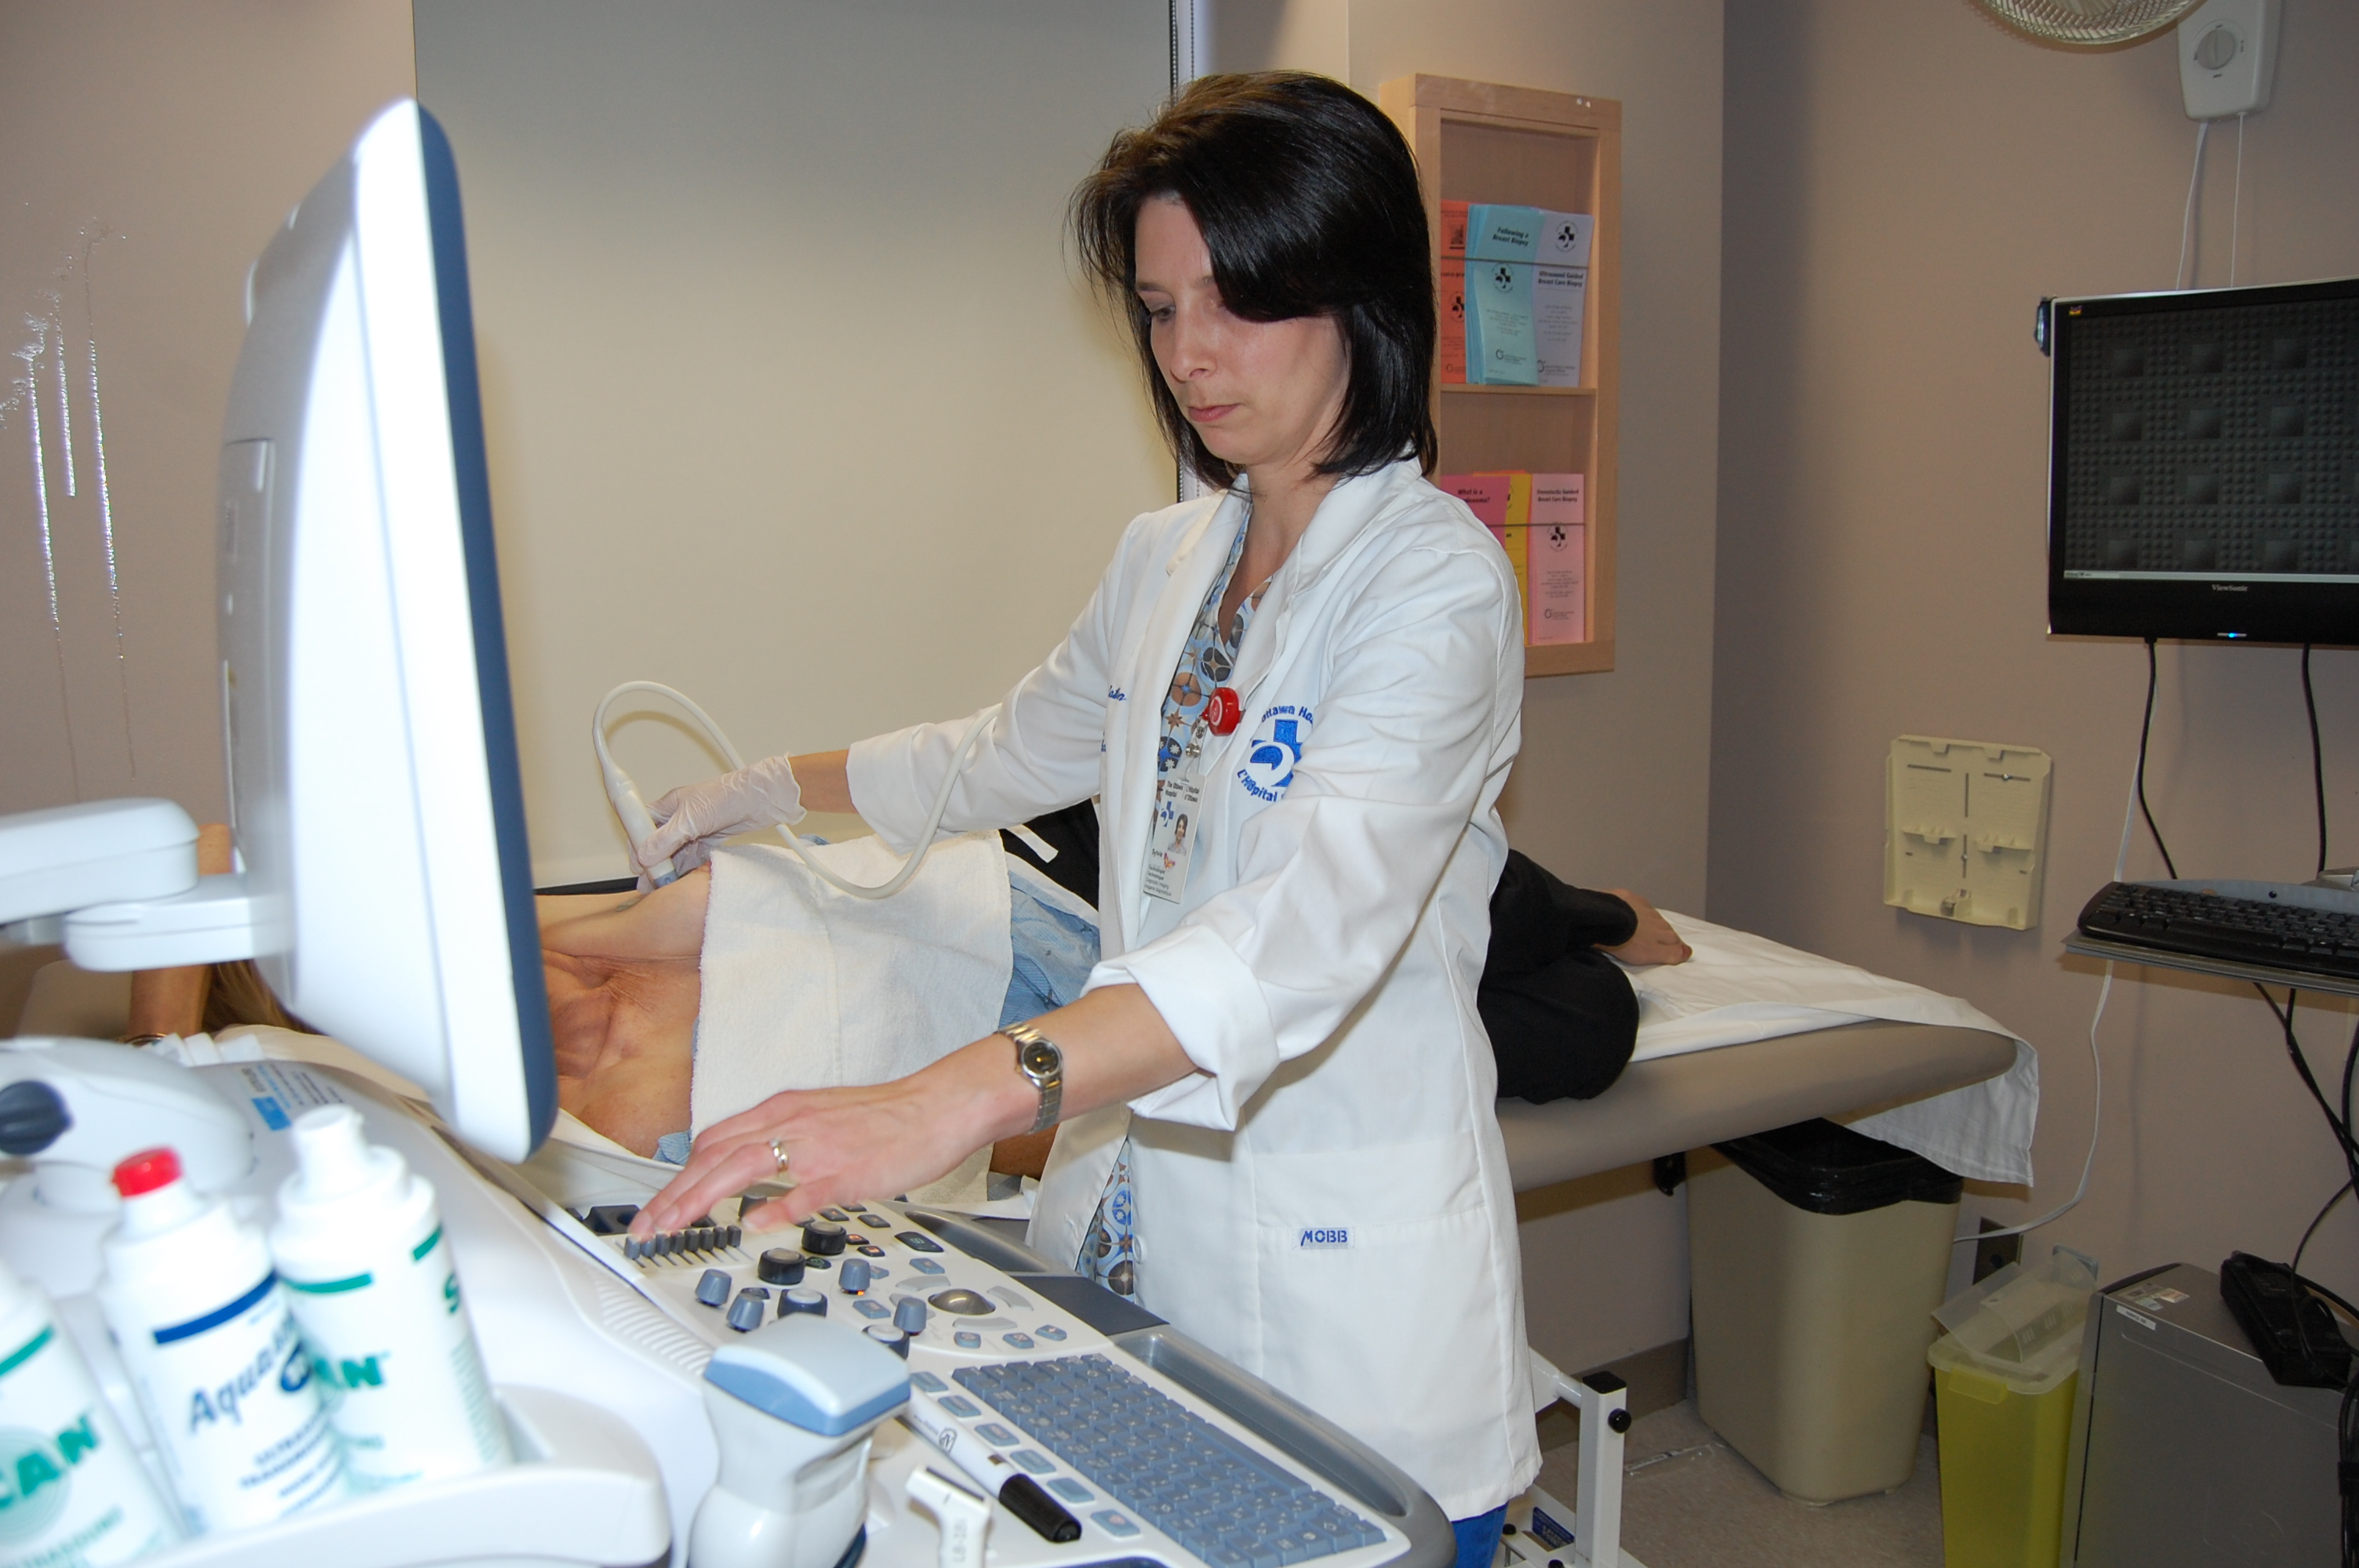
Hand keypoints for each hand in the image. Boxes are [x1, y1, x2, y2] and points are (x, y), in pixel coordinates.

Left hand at [628, 1035, 1030, 1238]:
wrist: (938, 1105)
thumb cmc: (889, 1116)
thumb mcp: (821, 1118)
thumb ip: (783, 1143)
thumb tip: (754, 1180)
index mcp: (783, 1110)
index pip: (713, 1141)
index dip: (680, 1175)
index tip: (659, 1204)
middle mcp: (791, 1123)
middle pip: (714, 1155)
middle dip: (673, 1193)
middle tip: (647, 1225)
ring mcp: (816, 1147)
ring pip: (741, 1168)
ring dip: (700, 1199)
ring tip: (675, 1227)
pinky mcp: (846, 1171)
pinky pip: (802, 1190)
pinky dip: (773, 1208)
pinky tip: (754, 1226)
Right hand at [641, 754, 805, 878]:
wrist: (762, 799)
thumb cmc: (727, 795)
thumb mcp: (690, 819)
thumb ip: (665, 840)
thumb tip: (644, 856)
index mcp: (668, 805)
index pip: (642, 826)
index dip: (637, 846)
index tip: (638, 865)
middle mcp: (679, 817)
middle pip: (657, 843)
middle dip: (653, 863)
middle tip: (651, 883)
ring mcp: (695, 829)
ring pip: (675, 853)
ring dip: (670, 869)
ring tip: (664, 887)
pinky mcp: (710, 839)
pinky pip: (693, 857)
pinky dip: (687, 869)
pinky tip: (682, 881)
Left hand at [1600, 889, 1690, 965]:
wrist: (1605, 920)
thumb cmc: (1626, 941)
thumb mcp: (1652, 954)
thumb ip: (1671, 953)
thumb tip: (1688, 952)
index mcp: (1664, 932)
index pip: (1676, 941)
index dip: (1675, 947)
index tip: (1675, 951)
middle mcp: (1656, 917)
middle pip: (1665, 928)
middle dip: (1664, 935)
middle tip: (1659, 943)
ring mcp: (1641, 905)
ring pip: (1651, 915)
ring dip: (1650, 922)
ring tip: (1643, 930)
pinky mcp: (1626, 897)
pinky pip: (1635, 904)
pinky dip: (1636, 909)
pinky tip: (1630, 914)